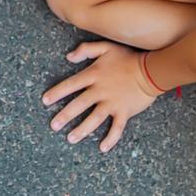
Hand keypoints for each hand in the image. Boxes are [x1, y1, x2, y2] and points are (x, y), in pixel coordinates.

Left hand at [41, 41, 163, 152]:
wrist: (150, 70)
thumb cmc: (127, 57)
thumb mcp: (106, 47)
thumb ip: (86, 49)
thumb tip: (68, 57)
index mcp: (94, 75)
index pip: (71, 85)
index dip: (57, 92)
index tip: (45, 101)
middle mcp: (100, 91)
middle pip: (79, 105)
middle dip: (65, 116)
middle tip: (53, 125)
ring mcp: (112, 103)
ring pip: (94, 119)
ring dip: (81, 130)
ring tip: (70, 138)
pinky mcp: (124, 112)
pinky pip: (116, 128)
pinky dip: (110, 139)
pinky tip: (102, 147)